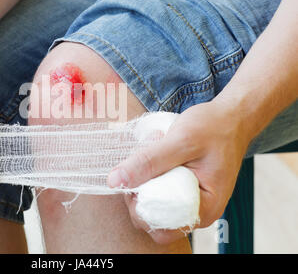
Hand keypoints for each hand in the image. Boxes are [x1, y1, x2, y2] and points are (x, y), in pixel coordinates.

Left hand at [107, 101, 250, 243]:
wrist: (232, 117)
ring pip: (151, 200)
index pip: (160, 228)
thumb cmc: (215, 128)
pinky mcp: (181, 186)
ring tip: (155, 148)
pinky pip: (157, 186)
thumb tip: (115, 181)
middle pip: (152, 216)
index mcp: (204, 209)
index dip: (139, 209)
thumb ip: (149, 162)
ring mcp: (188, 199)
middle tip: (143, 158)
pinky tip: (158, 148)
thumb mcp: (181, 141)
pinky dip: (151, 170)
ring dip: (144, 176)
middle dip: (139, 189)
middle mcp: (196, 210)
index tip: (134, 181)